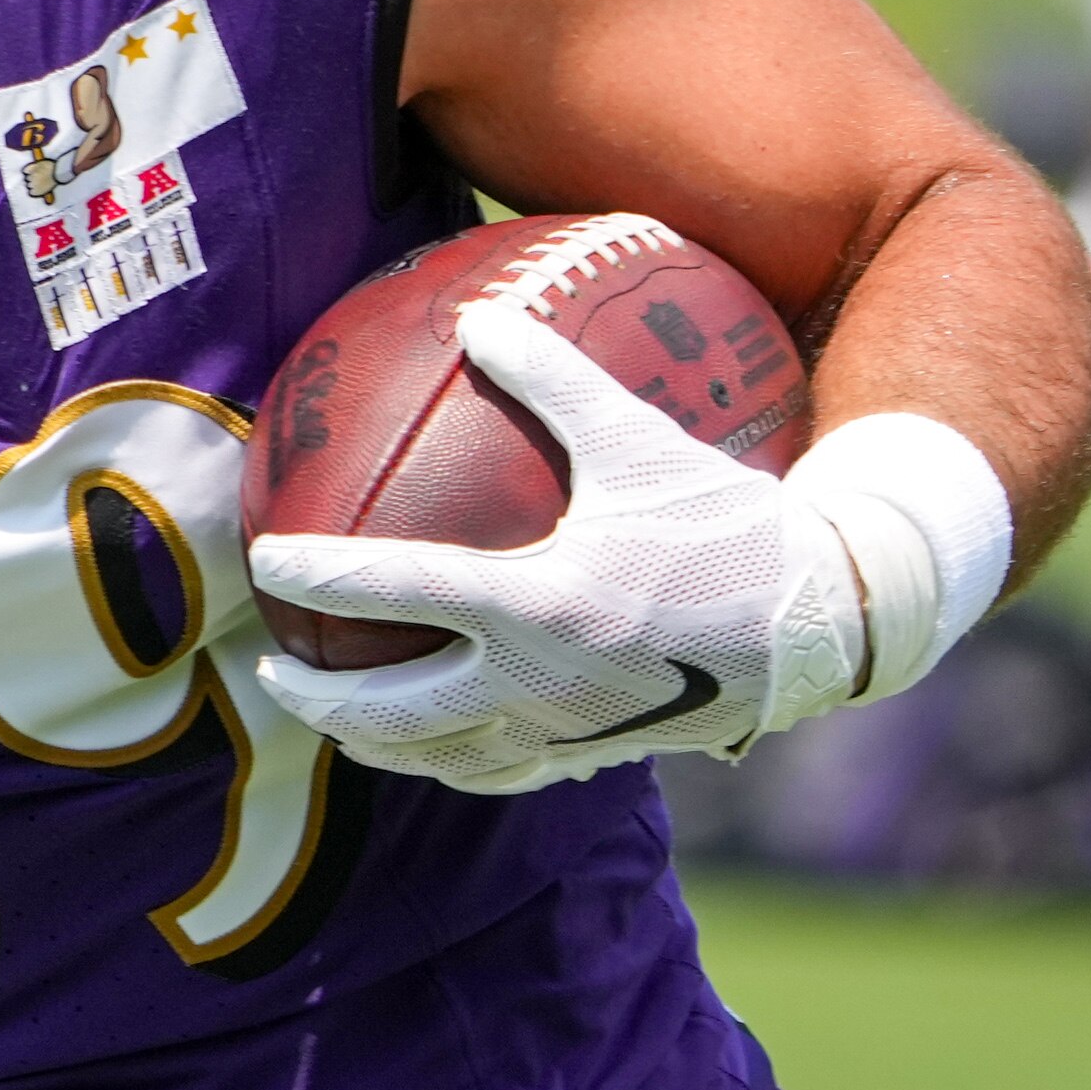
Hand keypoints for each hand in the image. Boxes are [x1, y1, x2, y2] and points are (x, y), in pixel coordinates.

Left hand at [246, 296, 867, 794]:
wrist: (823, 624)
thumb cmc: (731, 521)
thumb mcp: (640, 438)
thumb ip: (554, 378)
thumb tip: (478, 315)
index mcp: (539, 605)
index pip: (399, 593)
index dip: (322, 576)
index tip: (266, 559)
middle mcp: (540, 683)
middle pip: (396, 714)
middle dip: (321, 699)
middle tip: (274, 665)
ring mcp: (568, 733)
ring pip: (443, 760)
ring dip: (377, 746)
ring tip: (338, 721)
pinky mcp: (600, 757)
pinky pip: (505, 774)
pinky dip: (456, 763)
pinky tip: (442, 742)